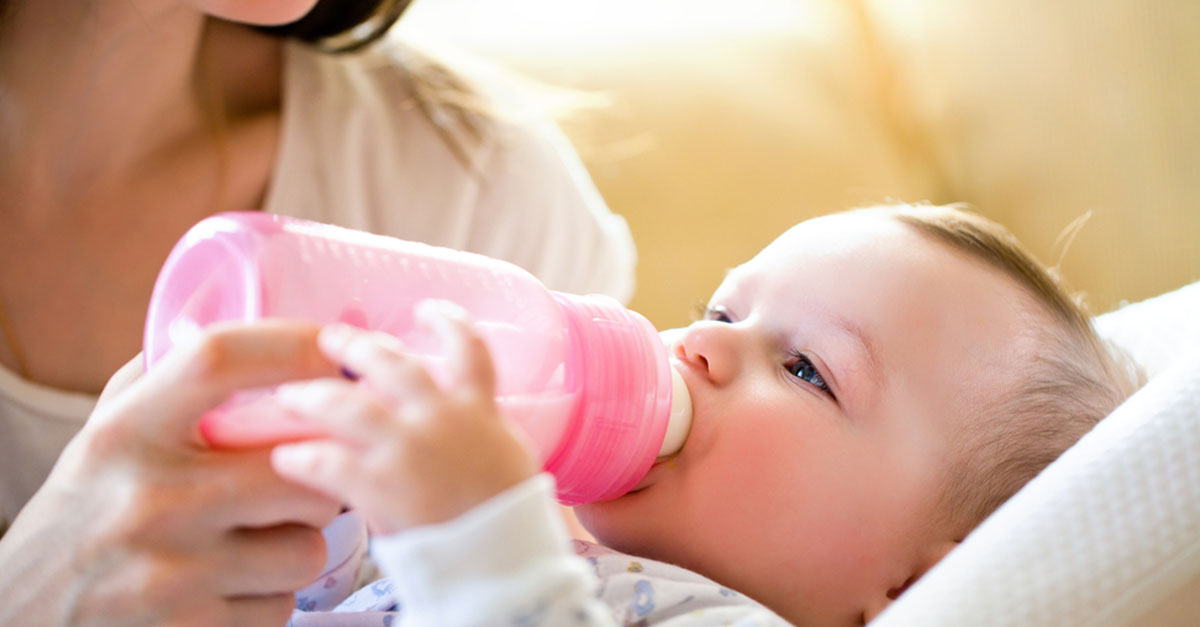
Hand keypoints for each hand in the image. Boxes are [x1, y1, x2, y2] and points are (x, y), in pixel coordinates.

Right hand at [0, 321, 343, 626]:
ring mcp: (170, 570)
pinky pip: (283, 602)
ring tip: (257, 538)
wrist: (19, 622)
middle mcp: (148, 497)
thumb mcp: (101, 437)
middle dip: (319, 470)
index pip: (220, 359)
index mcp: (124, 433)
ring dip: (298, 541)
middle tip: (304, 474)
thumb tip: (235, 315)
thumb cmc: (80, 517)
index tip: (334, 347)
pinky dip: (271, 595)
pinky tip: (233, 586)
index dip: (291, 343)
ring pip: (307, 543)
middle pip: (299, 463)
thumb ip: (161, 381)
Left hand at [270, 301, 538, 535]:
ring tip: (289, 396)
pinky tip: (285, 458)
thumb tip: (462, 420)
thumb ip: (479, 431)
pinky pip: (326, 461)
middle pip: (391, 363)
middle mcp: (440, 417)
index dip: (447, 321)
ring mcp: (408, 448)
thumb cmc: (511, 519)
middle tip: (331, 340)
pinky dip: (301, 457)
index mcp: (478, 409)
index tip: (426, 309)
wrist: (504, 562)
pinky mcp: (379, 485)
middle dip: (357, 347)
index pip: (469, 346)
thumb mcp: (508, 459)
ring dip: (313, 396)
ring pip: (347, 404)